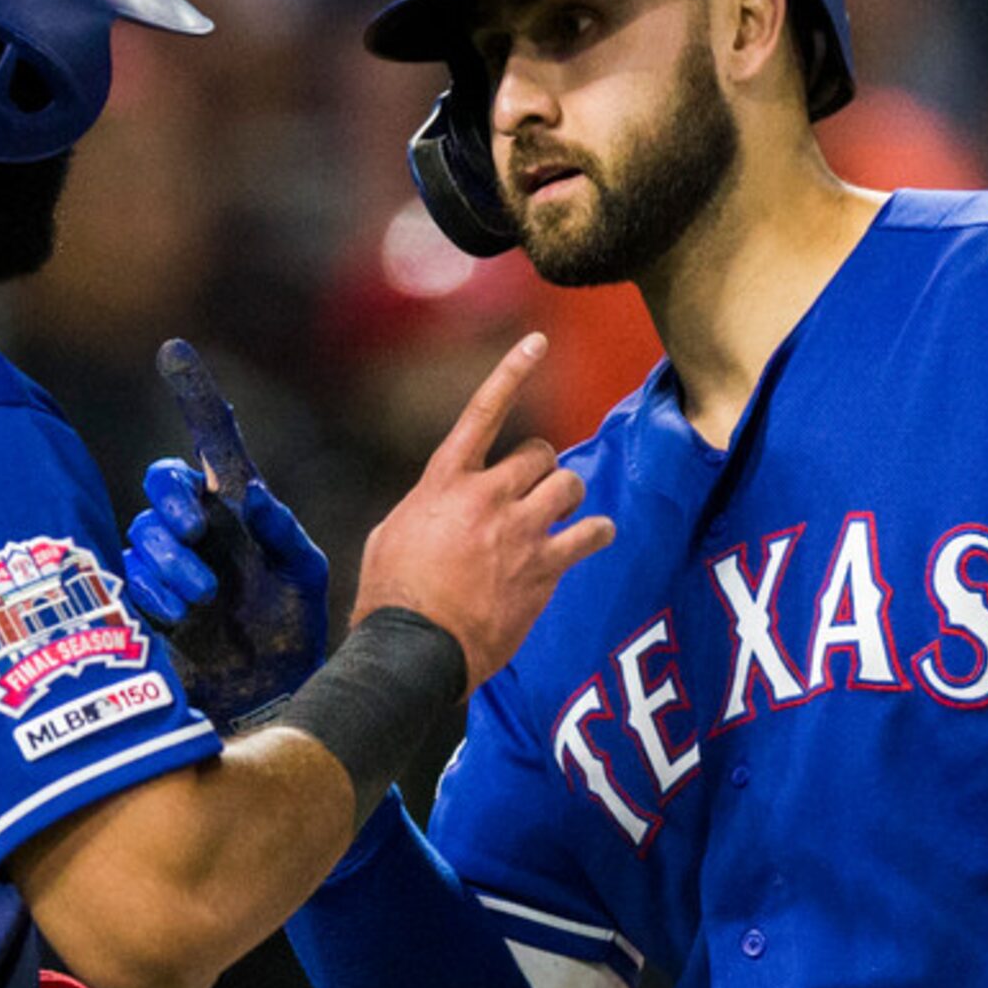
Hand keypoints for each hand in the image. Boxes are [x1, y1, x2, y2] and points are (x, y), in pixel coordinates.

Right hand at [124, 342, 330, 723]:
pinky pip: (130, 576)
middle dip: (173, 499)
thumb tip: (249, 494)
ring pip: (145, 532)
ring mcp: (167, 563)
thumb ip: (284, 531)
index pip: (212, 439)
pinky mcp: (141, 601)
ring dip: (172, 559)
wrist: (269, 698)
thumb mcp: (305, 577)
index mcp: (239, 508)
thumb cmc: (294, 632)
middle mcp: (198, 527)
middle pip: (163, 482)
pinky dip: (157, 591)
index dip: (194, 394)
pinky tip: (183, 613)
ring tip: (204, 594)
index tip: (174, 351)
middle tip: (196, 528)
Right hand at [355, 333, 614, 689]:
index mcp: (444, 481)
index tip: (539, 341)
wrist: (414, 646)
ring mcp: (520, 530)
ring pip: (568, 485)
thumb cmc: (391, 595)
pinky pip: (591, 533)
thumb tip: (441, 506)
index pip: (484, 411)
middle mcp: (486, 495)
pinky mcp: (545, 566)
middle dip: (541, 471)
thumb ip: (427, 506)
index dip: (512, 371)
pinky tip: (594, 537)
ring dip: (567, 498)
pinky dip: (596, 532)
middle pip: (540, 454)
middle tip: (535, 495)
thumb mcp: (391, 534)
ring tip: (562, 516)